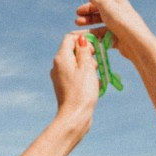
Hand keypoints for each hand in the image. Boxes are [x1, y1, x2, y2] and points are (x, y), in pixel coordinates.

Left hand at [12, 34, 100, 155]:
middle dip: (87, 54)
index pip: (70, 38)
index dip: (84, 39)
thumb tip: (81, 40)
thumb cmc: (82, 92)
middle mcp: (57, 65)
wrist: (74, 117)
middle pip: (73, 50)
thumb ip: (84, 51)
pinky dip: (85, 76)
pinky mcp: (64, 86)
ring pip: (75, 63)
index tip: (96, 45)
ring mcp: (60, 76)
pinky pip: (75, 75)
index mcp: (61, 58)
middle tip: (97, 62)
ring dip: (88, 66)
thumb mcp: (87, 67)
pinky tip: (94, 84)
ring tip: (96, 75)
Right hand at [75, 0, 154, 61]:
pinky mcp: (118, 40)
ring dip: (88, 30)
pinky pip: (104, 39)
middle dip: (87, 19)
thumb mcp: (106, 5)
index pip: (99, 3)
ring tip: (76, 34)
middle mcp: (119, 14)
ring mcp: (118, 27)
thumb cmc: (121, 20)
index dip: (87, 7)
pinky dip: (95, 40)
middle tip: (77, 22)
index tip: (77, 12)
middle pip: (99, 15)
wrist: (135, 41)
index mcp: (117, 3)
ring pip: (100, 28)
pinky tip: (87, 42)